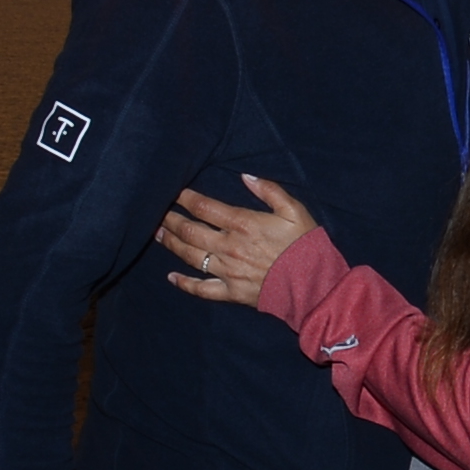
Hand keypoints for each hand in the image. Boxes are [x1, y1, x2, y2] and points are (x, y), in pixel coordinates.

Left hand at [159, 175, 317, 307]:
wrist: (313, 285)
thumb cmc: (305, 245)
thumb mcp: (293, 210)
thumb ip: (269, 191)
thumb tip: (245, 177)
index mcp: (243, 224)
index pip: (203, 207)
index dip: (185, 198)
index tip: (172, 191)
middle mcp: (229, 247)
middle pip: (189, 230)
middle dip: (170, 219)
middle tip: (156, 212)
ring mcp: (227, 271)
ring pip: (190, 256)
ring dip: (171, 244)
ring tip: (157, 234)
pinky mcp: (231, 292)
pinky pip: (201, 288)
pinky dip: (184, 283)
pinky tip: (171, 277)